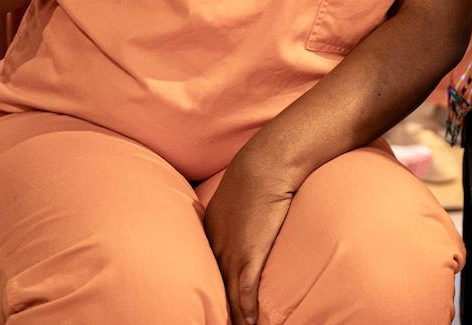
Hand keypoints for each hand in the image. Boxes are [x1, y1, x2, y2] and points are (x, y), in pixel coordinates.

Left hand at [203, 148, 300, 324]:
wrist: (267, 163)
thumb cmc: (259, 169)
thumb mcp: (240, 189)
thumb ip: (239, 204)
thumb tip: (250, 206)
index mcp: (211, 229)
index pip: (205, 268)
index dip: (209, 286)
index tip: (210, 301)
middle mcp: (216, 244)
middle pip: (212, 285)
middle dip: (216, 306)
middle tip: (217, 321)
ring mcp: (232, 251)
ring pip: (228, 294)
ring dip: (232, 315)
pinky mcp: (251, 254)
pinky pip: (245, 290)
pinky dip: (246, 309)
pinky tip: (250, 322)